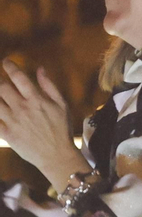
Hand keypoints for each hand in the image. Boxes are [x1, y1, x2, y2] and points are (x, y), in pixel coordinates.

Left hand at [0, 60, 87, 191]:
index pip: (19, 77)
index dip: (10, 67)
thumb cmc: (61, 128)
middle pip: (2, 88)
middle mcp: (22, 108)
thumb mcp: (61, 104)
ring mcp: (12, 121)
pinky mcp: (6, 134)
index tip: (6, 62)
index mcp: (36, 99)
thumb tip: (40, 69)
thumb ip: (49, 86)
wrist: (56, 154)